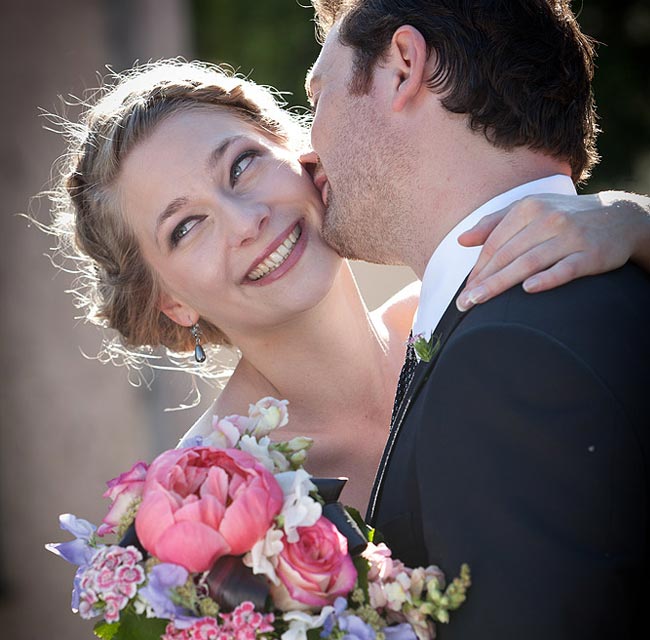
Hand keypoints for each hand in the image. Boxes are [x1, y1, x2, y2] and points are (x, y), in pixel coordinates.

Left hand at [456, 191, 649, 310]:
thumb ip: (494, 223)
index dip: (477, 268)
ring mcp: (570, 236)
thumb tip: (461, 240)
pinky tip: (528, 289)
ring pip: (529, 263)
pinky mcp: (591, 254)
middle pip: (507, 255)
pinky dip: (547, 278)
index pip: (495, 243)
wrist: (619, 217)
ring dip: (500, 284)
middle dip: (481, 281)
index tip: (464, 290)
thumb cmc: (563, 216)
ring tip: (478, 302)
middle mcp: (548, 219)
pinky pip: (565, 269)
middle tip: (462, 303)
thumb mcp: (529, 210)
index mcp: (528, 208)